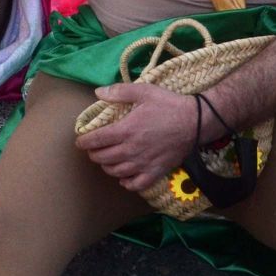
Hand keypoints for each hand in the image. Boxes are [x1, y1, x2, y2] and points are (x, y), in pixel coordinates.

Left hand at [76, 82, 199, 192]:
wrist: (195, 122)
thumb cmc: (168, 105)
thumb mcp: (144, 91)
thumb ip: (120, 92)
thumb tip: (98, 92)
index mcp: (126, 130)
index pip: (96, 140)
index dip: (84, 141)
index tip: (80, 140)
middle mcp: (131, 150)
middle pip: (103, 158)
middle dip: (93, 154)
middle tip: (93, 149)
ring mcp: (143, 164)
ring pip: (115, 172)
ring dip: (107, 166)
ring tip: (106, 160)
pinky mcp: (155, 172)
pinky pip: (135, 184)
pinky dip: (125, 182)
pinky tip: (124, 176)